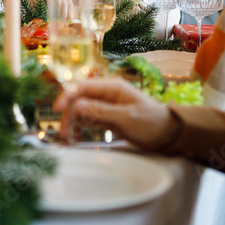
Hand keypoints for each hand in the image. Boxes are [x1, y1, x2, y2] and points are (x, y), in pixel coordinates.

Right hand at [53, 77, 176, 149]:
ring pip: (82, 110)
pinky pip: (88, 119)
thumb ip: (102, 111)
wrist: (167, 134)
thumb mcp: (127, 117)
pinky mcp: (107, 117)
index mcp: (113, 88)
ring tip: (67, 137)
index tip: (57, 109)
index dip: (68, 96)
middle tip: (63, 131)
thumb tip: (78, 105)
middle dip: (69, 113)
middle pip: (80, 99)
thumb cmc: (151, 122)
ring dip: (73, 121)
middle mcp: (107, 94)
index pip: (84, 87)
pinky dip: (80, 126)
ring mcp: (106, 106)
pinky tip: (74, 135)